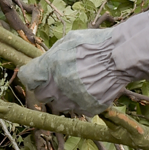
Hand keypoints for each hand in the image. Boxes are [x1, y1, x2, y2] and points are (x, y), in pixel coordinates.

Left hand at [18, 10, 148, 115]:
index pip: (27, 78)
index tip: (37, 75)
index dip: (32, 76)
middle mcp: (57, 86)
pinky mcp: (87, 108)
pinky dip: (81, 101)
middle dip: (46, 88)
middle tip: (58, 80)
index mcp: (49, 67)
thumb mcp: (69, 40)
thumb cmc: (95, 44)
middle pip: (41, 95)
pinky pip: (77, 108)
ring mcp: (72, 100)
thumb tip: (43, 62)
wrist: (121, 57)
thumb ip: (52, 54)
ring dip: (63, 96)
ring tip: (76, 84)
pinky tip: (90, 89)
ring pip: (59, 105)